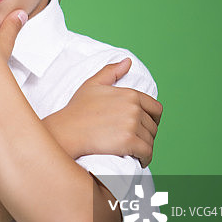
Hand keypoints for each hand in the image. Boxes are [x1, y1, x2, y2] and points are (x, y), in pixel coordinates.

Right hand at [43, 59, 162, 167]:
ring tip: (136, 152)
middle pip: (153, 126)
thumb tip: (128, 62)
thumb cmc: (77, 110)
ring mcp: (132, 125)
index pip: (156, 109)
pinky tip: (139, 160)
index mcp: (130, 94)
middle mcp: (134, 108)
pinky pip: (147, 152)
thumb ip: (111, 71)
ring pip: (150, 140)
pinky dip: (146, 158)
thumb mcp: (92, 84)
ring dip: (146, 148)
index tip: (147, 127)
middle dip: (147, 135)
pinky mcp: (128, 142)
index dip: (153, 119)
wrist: (66, 131)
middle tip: (137, 141)